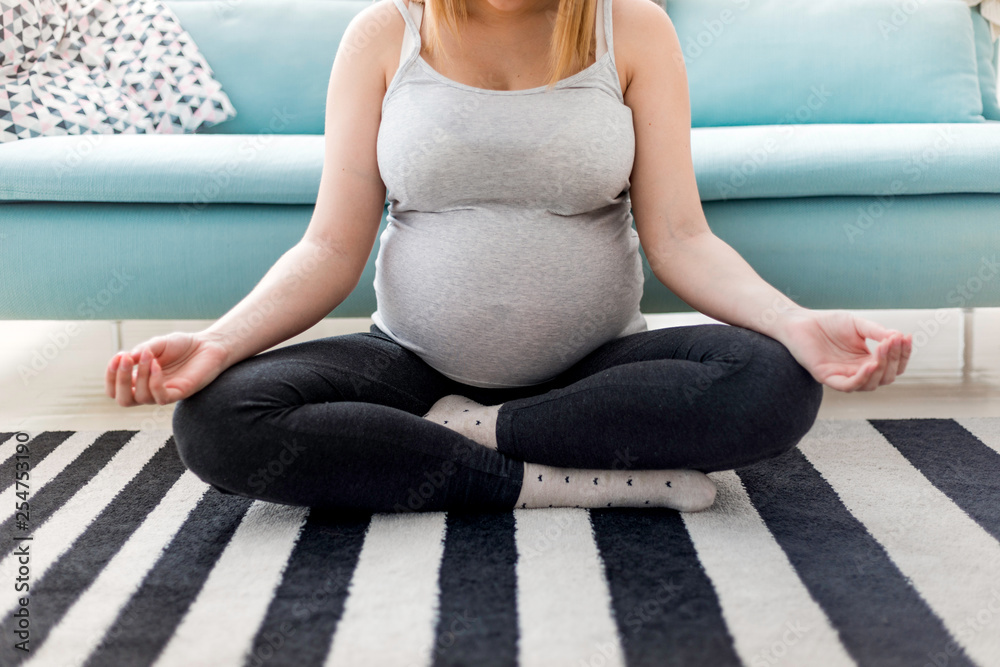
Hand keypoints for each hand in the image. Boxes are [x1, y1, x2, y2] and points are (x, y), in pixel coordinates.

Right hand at [105, 332, 230, 406]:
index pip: (114, 389)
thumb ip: (141, 351)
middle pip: (122, 400)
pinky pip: (160, 397)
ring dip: (140, 374)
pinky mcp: (179, 394)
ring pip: (140, 397)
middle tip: (125, 358)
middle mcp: (149, 390)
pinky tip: (157, 364)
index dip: (111, 375)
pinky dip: (154, 381)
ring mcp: (163, 393)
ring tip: (149, 355)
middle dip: (119, 380)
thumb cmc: (182, 345)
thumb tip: (126, 359)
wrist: (208, 345)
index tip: (119, 355)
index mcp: (139, 379)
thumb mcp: (157, 344)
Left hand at [776, 310, 912, 391]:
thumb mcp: (858, 325)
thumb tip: (899, 336)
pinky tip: (871, 364)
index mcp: (868, 361)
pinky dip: (862, 378)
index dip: (903, 354)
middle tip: (894, 340)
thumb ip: (876, 331)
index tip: (906, 337)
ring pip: (871, 385)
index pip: (894, 365)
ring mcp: (843, 376)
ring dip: (881, 368)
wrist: (801, 322)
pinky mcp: (827, 378)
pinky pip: (848, 386)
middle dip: (894, 359)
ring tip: (884, 348)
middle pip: (886, 376)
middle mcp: (858, 372)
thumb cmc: (829, 323)